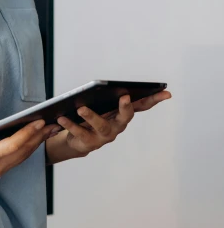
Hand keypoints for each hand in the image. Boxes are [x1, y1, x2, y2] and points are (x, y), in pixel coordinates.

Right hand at [0, 118, 61, 189]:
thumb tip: (1, 125)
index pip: (14, 144)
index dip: (29, 133)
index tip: (40, 122)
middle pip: (22, 152)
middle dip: (38, 138)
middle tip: (51, 125)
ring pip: (21, 158)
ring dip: (35, 145)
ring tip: (47, 132)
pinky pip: (15, 162)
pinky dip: (26, 151)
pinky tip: (33, 142)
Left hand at [46, 90, 171, 160]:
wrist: (77, 142)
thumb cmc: (91, 119)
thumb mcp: (102, 106)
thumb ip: (108, 96)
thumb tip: (106, 84)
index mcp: (122, 114)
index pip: (143, 105)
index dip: (155, 99)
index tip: (166, 93)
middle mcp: (117, 125)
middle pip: (126, 117)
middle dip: (126, 107)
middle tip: (125, 97)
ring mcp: (104, 136)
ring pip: (101, 125)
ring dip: (91, 116)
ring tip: (81, 108)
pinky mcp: (89, 143)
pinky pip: (80, 133)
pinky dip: (70, 125)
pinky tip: (61, 117)